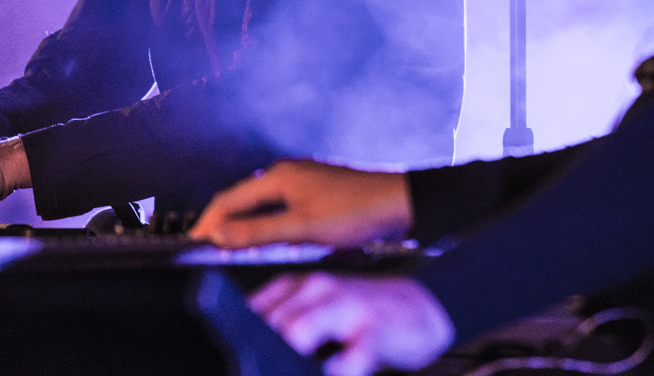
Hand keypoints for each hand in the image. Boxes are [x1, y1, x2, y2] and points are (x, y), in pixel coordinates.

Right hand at [190, 160, 411, 248]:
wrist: (398, 204)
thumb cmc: (357, 211)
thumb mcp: (301, 228)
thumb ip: (258, 232)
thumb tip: (219, 234)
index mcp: (279, 176)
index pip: (228, 199)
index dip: (207, 223)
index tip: (192, 243)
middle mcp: (288, 173)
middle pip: (242, 198)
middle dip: (221, 222)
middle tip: (204, 248)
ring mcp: (302, 181)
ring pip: (260, 203)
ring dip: (242, 223)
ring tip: (228, 246)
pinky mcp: (315, 193)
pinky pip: (278, 206)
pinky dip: (264, 223)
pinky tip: (266, 239)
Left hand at [252, 272, 452, 375]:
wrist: (418, 307)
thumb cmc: (359, 315)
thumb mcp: (315, 311)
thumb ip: (282, 327)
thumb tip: (244, 356)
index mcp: (296, 287)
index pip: (250, 313)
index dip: (237, 341)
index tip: (235, 361)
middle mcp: (317, 290)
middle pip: (268, 324)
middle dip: (257, 356)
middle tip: (256, 371)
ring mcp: (347, 308)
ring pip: (299, 331)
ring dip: (286, 359)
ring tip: (282, 371)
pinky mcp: (376, 332)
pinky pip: (351, 357)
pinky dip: (338, 370)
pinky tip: (333, 373)